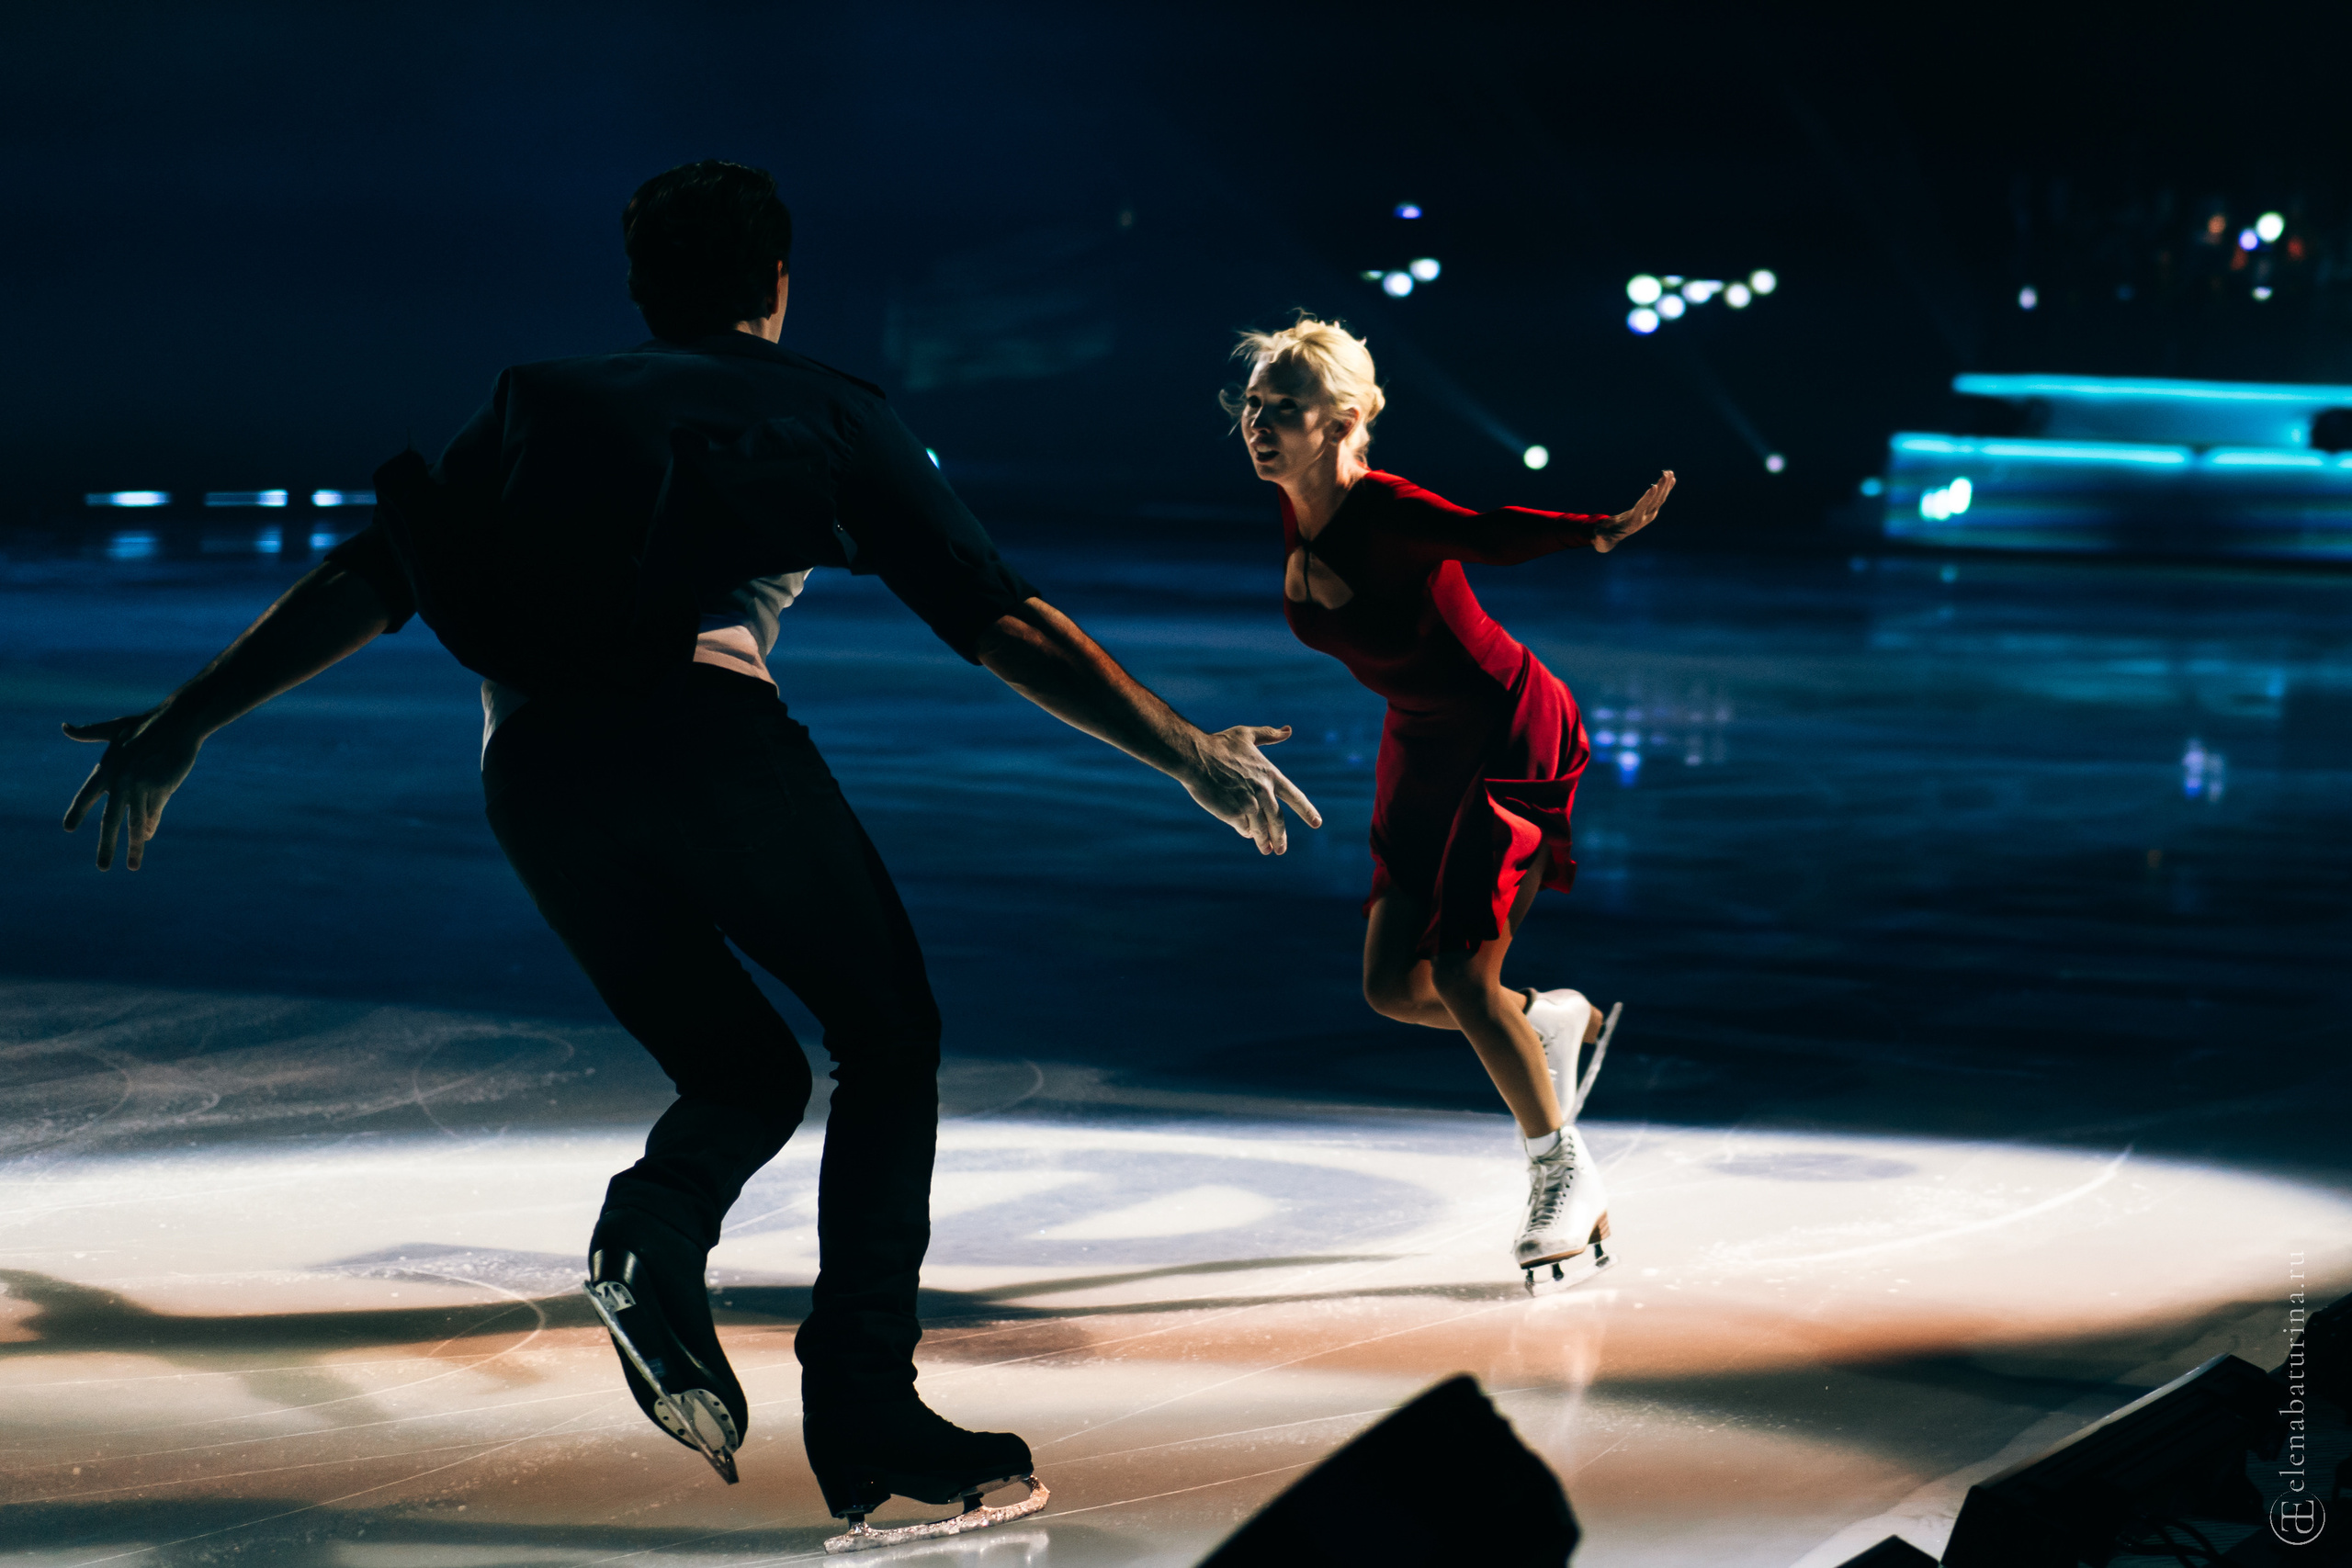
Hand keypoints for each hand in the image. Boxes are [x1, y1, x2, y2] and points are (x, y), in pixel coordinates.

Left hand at [61, 708, 204, 869]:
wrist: (177, 723)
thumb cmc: (145, 725)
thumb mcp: (114, 729)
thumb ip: (89, 733)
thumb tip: (64, 727)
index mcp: (106, 769)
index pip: (86, 795)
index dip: (77, 812)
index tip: (68, 828)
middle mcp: (121, 781)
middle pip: (111, 821)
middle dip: (106, 847)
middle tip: (103, 867)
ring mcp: (141, 787)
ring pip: (136, 824)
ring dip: (134, 847)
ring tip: (131, 866)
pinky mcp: (161, 789)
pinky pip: (154, 813)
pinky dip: (150, 826)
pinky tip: (146, 837)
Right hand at [1183, 724, 1322, 854]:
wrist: (1196, 757)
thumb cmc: (1219, 744)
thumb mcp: (1247, 734)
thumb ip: (1269, 734)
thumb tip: (1288, 730)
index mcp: (1270, 775)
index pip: (1295, 797)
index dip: (1307, 811)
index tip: (1317, 823)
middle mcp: (1263, 792)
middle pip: (1278, 821)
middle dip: (1281, 837)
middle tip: (1281, 849)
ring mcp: (1249, 805)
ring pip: (1261, 829)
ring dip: (1264, 841)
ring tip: (1266, 850)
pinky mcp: (1234, 814)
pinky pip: (1243, 828)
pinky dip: (1246, 832)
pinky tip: (1246, 834)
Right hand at [1595, 469, 1674, 552]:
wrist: (1613, 535)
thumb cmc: (1605, 534)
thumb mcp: (1602, 536)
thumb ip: (1601, 535)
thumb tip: (1599, 535)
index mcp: (1634, 521)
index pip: (1642, 507)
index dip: (1648, 497)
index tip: (1654, 486)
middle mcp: (1645, 517)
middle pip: (1655, 501)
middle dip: (1661, 488)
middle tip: (1666, 474)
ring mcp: (1650, 513)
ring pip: (1660, 498)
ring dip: (1666, 486)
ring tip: (1669, 473)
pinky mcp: (1651, 509)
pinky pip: (1660, 497)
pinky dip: (1665, 487)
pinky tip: (1671, 478)